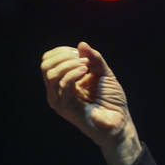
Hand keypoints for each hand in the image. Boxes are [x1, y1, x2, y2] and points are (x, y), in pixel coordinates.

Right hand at [40, 41, 135, 157]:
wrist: (119, 121)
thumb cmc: (112, 99)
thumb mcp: (104, 73)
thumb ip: (94, 58)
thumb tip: (81, 43)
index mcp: (63, 82)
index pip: (48, 61)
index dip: (62, 52)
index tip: (80, 53)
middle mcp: (57, 91)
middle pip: (46, 66)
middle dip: (64, 56)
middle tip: (83, 59)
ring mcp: (59, 100)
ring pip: (51, 74)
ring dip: (70, 64)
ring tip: (86, 66)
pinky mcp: (65, 108)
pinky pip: (62, 86)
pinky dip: (73, 74)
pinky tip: (85, 72)